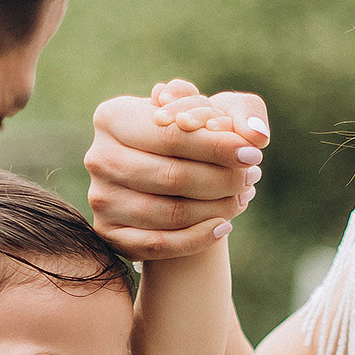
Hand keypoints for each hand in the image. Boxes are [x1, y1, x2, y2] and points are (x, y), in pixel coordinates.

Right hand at [86, 79, 268, 260]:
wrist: (165, 175)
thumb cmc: (193, 137)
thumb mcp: (216, 112)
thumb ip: (240, 110)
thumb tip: (256, 135)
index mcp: (112, 116)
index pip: (172, 135)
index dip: (218, 147)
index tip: (253, 154)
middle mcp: (98, 157)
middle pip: (171, 176)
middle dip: (221, 179)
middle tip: (251, 177)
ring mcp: (100, 197)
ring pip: (169, 212)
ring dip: (216, 209)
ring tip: (242, 197)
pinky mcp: (108, 233)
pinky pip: (158, 245)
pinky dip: (197, 239)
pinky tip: (223, 226)